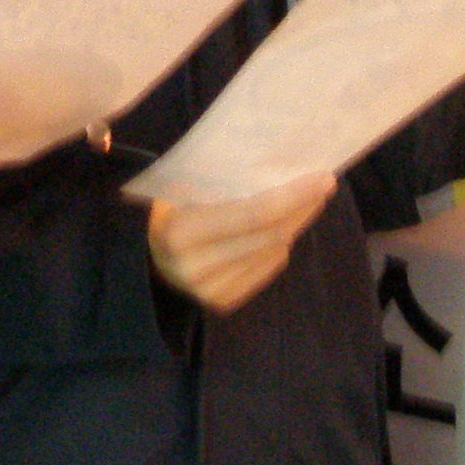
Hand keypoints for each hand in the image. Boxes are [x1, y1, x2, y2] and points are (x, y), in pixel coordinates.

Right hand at [142, 172, 335, 312]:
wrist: (140, 255)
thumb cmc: (164, 208)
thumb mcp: (179, 186)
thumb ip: (217, 179)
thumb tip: (275, 162)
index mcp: (181, 231)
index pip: (254, 213)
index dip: (292, 195)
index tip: (322, 177)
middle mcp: (195, 267)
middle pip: (270, 234)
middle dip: (302, 207)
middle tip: (323, 184)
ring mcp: (208, 291)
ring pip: (273, 252)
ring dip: (295, 224)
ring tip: (307, 201)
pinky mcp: (220, 302)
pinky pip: (266, 269)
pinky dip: (279, 245)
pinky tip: (282, 228)